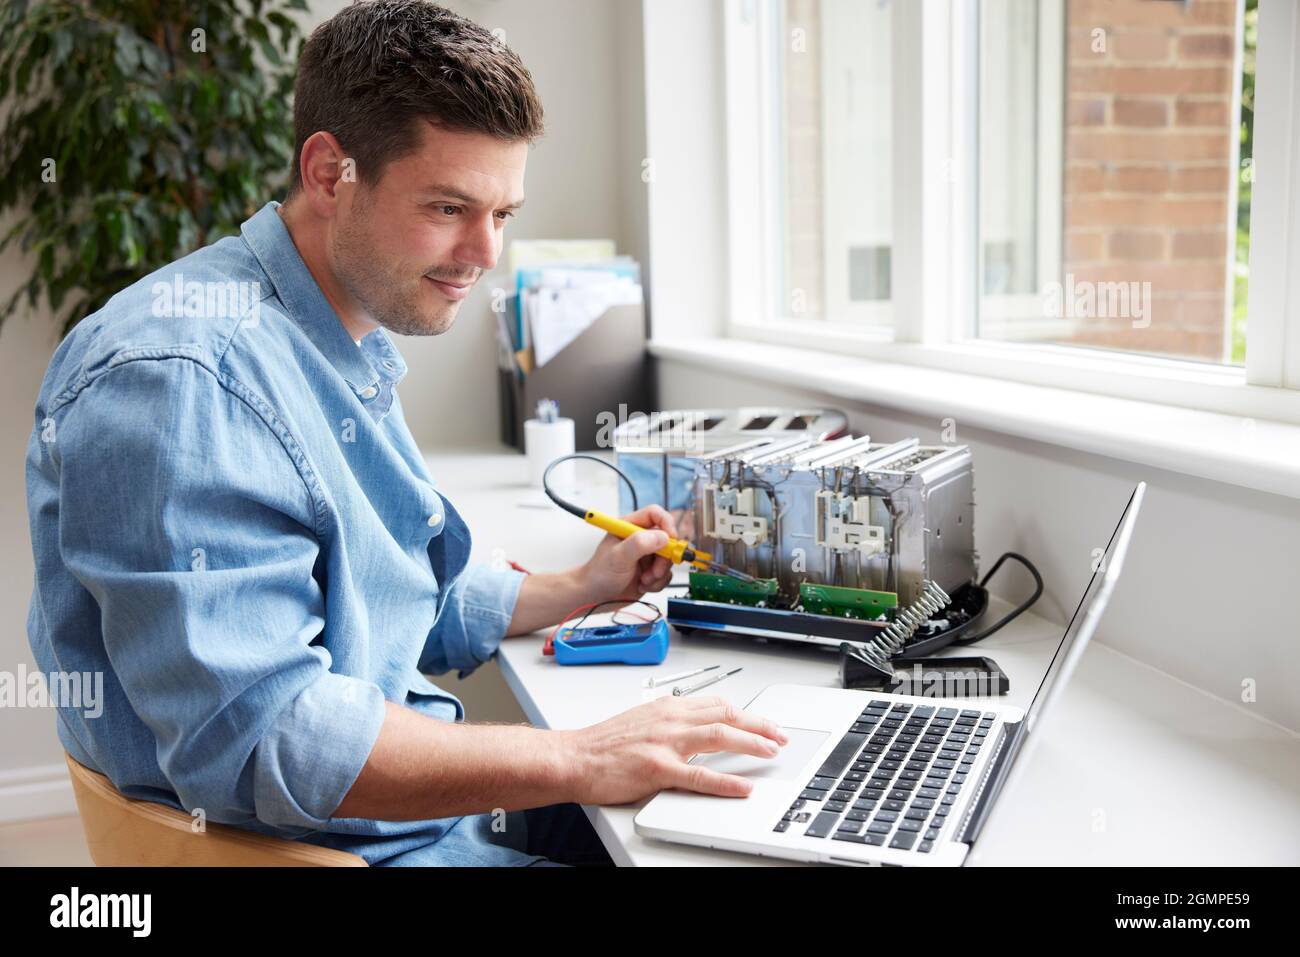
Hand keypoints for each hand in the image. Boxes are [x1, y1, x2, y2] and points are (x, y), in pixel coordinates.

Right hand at [557, 696, 789, 804]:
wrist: (573, 756)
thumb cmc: (603, 744)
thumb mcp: (642, 721)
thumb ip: (671, 722)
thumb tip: (698, 727)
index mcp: (667, 707)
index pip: (717, 704)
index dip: (747, 714)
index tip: (764, 723)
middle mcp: (670, 719)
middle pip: (726, 715)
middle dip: (759, 725)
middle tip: (780, 736)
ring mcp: (665, 743)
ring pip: (720, 737)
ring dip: (752, 743)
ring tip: (772, 751)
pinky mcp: (657, 769)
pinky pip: (700, 775)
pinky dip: (726, 781)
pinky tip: (743, 786)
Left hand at [578, 504, 678, 604]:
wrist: (596, 597)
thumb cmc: (599, 574)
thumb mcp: (618, 556)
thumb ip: (639, 544)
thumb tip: (662, 537)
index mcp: (629, 527)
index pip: (655, 514)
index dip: (666, 524)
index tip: (670, 539)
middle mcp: (640, 539)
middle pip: (667, 538)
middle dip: (664, 558)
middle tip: (655, 571)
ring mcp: (647, 555)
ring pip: (668, 559)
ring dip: (659, 573)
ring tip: (644, 580)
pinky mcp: (651, 570)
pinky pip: (666, 574)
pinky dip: (657, 583)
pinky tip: (643, 585)